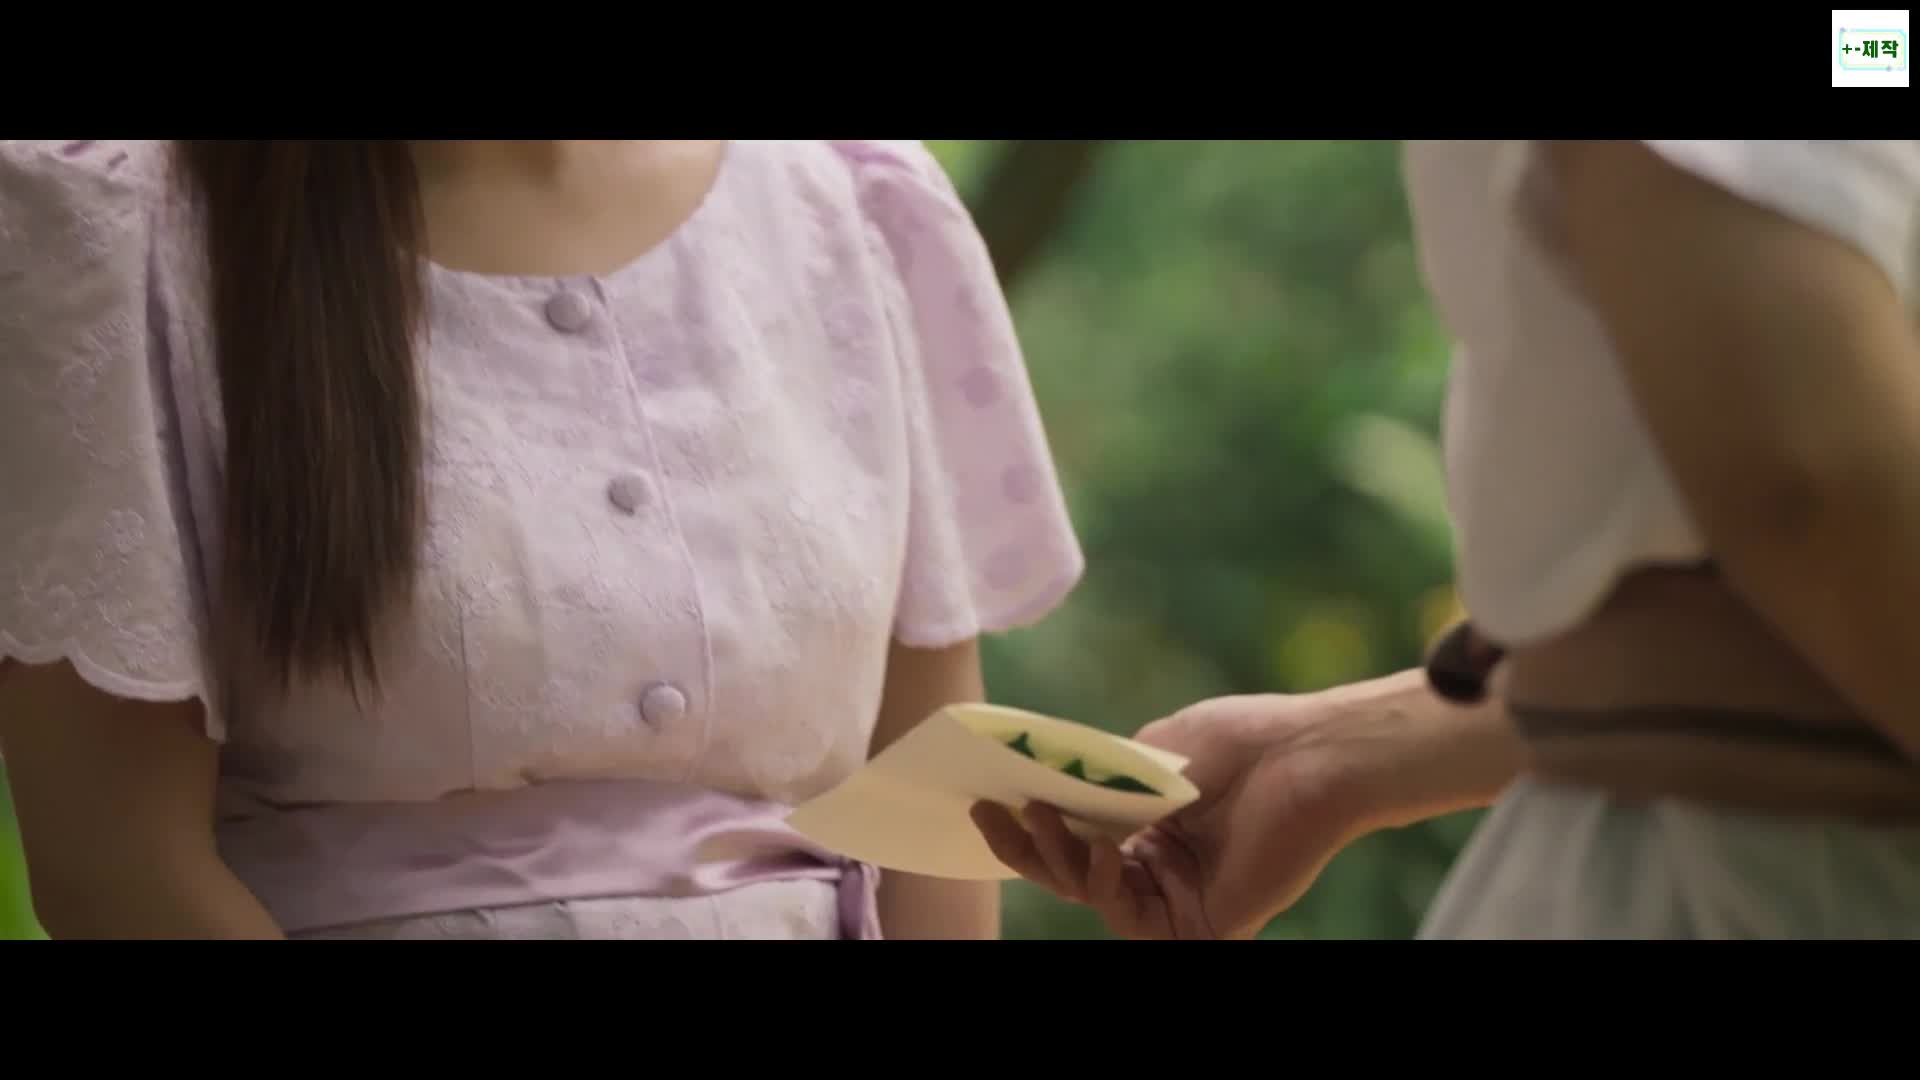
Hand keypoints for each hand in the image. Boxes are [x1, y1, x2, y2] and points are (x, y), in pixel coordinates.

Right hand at [971, 693, 1375, 939]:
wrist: (1305, 759)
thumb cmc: (1238, 742)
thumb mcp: (1146, 754)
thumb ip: (1098, 781)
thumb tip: (1048, 789)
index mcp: (1150, 825)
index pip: (1076, 836)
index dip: (1030, 821)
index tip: (985, 795)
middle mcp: (1160, 866)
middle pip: (1072, 871)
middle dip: (1023, 846)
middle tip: (985, 813)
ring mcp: (1178, 897)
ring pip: (1091, 894)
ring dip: (1058, 857)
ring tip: (1042, 816)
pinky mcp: (1200, 925)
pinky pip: (1130, 919)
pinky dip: (1106, 884)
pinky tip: (1102, 848)